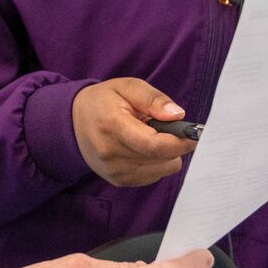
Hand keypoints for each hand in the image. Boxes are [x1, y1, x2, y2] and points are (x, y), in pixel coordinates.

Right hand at [72, 78, 193, 186]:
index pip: (152, 144)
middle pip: (161, 158)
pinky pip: (154, 176)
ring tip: (148, 136)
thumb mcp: (127, 87)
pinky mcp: (118, 181)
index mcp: (112, 125)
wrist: (73, 122)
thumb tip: (178, 115)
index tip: (194, 134)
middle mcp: (111, 153)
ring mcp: (114, 170)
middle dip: (174, 143)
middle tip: (168, 127)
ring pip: (162, 169)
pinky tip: (142, 148)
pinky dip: (156, 162)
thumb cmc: (103, 101)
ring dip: (165, 154)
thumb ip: (153, 98)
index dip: (179, 142)